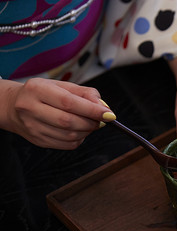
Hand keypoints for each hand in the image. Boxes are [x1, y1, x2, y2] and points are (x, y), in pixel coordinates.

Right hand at [0, 78, 114, 149]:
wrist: (13, 106)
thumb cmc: (43, 93)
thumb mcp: (61, 85)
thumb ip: (84, 93)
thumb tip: (103, 106)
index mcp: (37, 90)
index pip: (68, 102)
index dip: (91, 110)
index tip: (108, 114)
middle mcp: (31, 108)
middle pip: (68, 121)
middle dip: (91, 122)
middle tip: (102, 120)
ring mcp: (33, 127)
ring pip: (69, 135)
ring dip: (87, 131)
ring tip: (90, 123)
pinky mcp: (38, 140)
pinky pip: (66, 145)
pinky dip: (79, 139)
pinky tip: (80, 131)